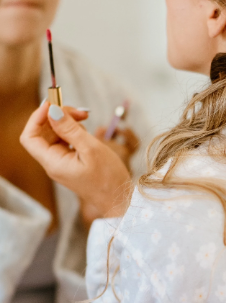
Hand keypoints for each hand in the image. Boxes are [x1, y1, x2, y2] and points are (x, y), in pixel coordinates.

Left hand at [20, 102, 131, 217]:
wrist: (119, 198)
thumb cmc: (108, 178)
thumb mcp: (91, 149)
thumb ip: (71, 129)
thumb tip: (53, 111)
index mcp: (53, 162)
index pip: (30, 137)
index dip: (37, 117)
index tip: (54, 104)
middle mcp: (53, 163)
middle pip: (42, 133)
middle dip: (56, 117)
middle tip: (79, 110)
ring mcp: (62, 162)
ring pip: (54, 135)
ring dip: (66, 122)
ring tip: (85, 116)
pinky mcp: (71, 162)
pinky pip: (64, 141)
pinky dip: (72, 130)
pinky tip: (85, 127)